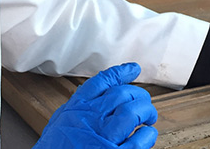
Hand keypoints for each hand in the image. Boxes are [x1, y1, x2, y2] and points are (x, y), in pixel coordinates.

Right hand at [34, 63, 157, 148]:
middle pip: (122, 94)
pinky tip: (147, 134)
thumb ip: (75, 108)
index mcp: (77, 110)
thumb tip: (88, 94)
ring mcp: (103, 137)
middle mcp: (90, 119)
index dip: (121, 73)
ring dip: (147, 112)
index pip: (101, 82)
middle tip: (145, 101)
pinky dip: (147, 135)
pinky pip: (138, 140)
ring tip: (149, 117)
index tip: (133, 68)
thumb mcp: (59, 123)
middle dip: (139, 95)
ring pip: (133, 113)